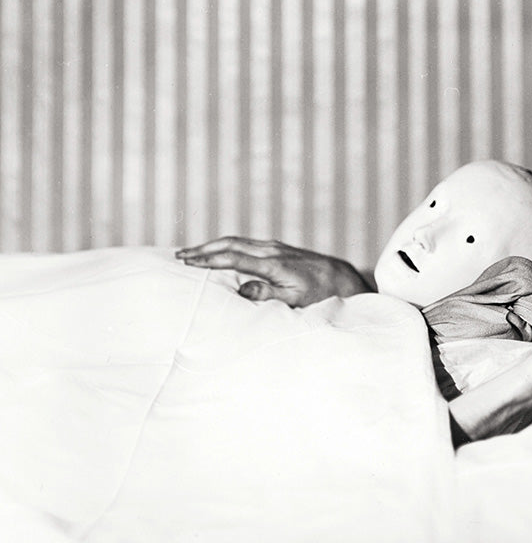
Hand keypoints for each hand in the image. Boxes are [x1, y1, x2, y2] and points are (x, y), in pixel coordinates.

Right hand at [175, 236, 372, 306]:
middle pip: (230, 244)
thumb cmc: (319, 294)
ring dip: (212, 245)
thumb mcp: (296, 301)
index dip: (208, 260)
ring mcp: (274, 247)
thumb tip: (242, 289)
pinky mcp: (278, 247)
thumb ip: (269, 294)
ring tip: (191, 252)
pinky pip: (246, 243)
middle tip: (179, 255)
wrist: (341, 277)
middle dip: (203, 249)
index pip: (233, 259)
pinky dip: (226, 245)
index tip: (187, 262)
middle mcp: (271, 251)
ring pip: (236, 241)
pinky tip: (217, 251)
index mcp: (272, 264)